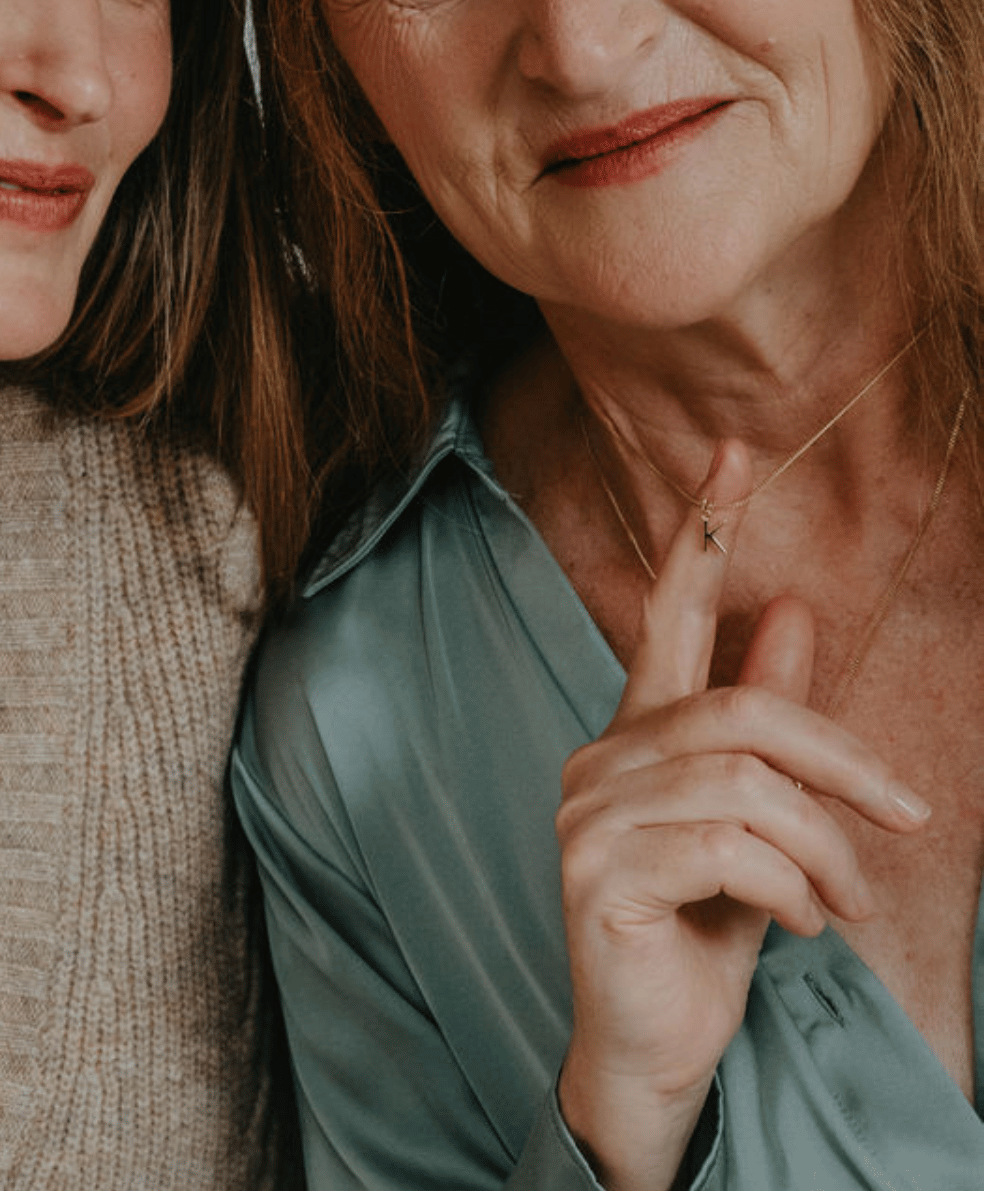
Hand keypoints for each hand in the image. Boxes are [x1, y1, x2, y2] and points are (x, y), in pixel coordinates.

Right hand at [554, 442, 930, 1190]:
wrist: (656, 1042)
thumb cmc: (706, 927)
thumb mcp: (760, 822)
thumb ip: (768, 723)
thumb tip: (789, 609)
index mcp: (638, 736)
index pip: (666, 616)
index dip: (701, 536)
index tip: (737, 455)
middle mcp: (600, 760)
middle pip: (742, 713)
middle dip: (842, 761)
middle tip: (908, 815)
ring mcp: (590, 816)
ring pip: (745, 785)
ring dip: (825, 849)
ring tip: (843, 901)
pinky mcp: (598, 873)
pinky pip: (727, 847)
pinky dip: (789, 888)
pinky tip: (796, 923)